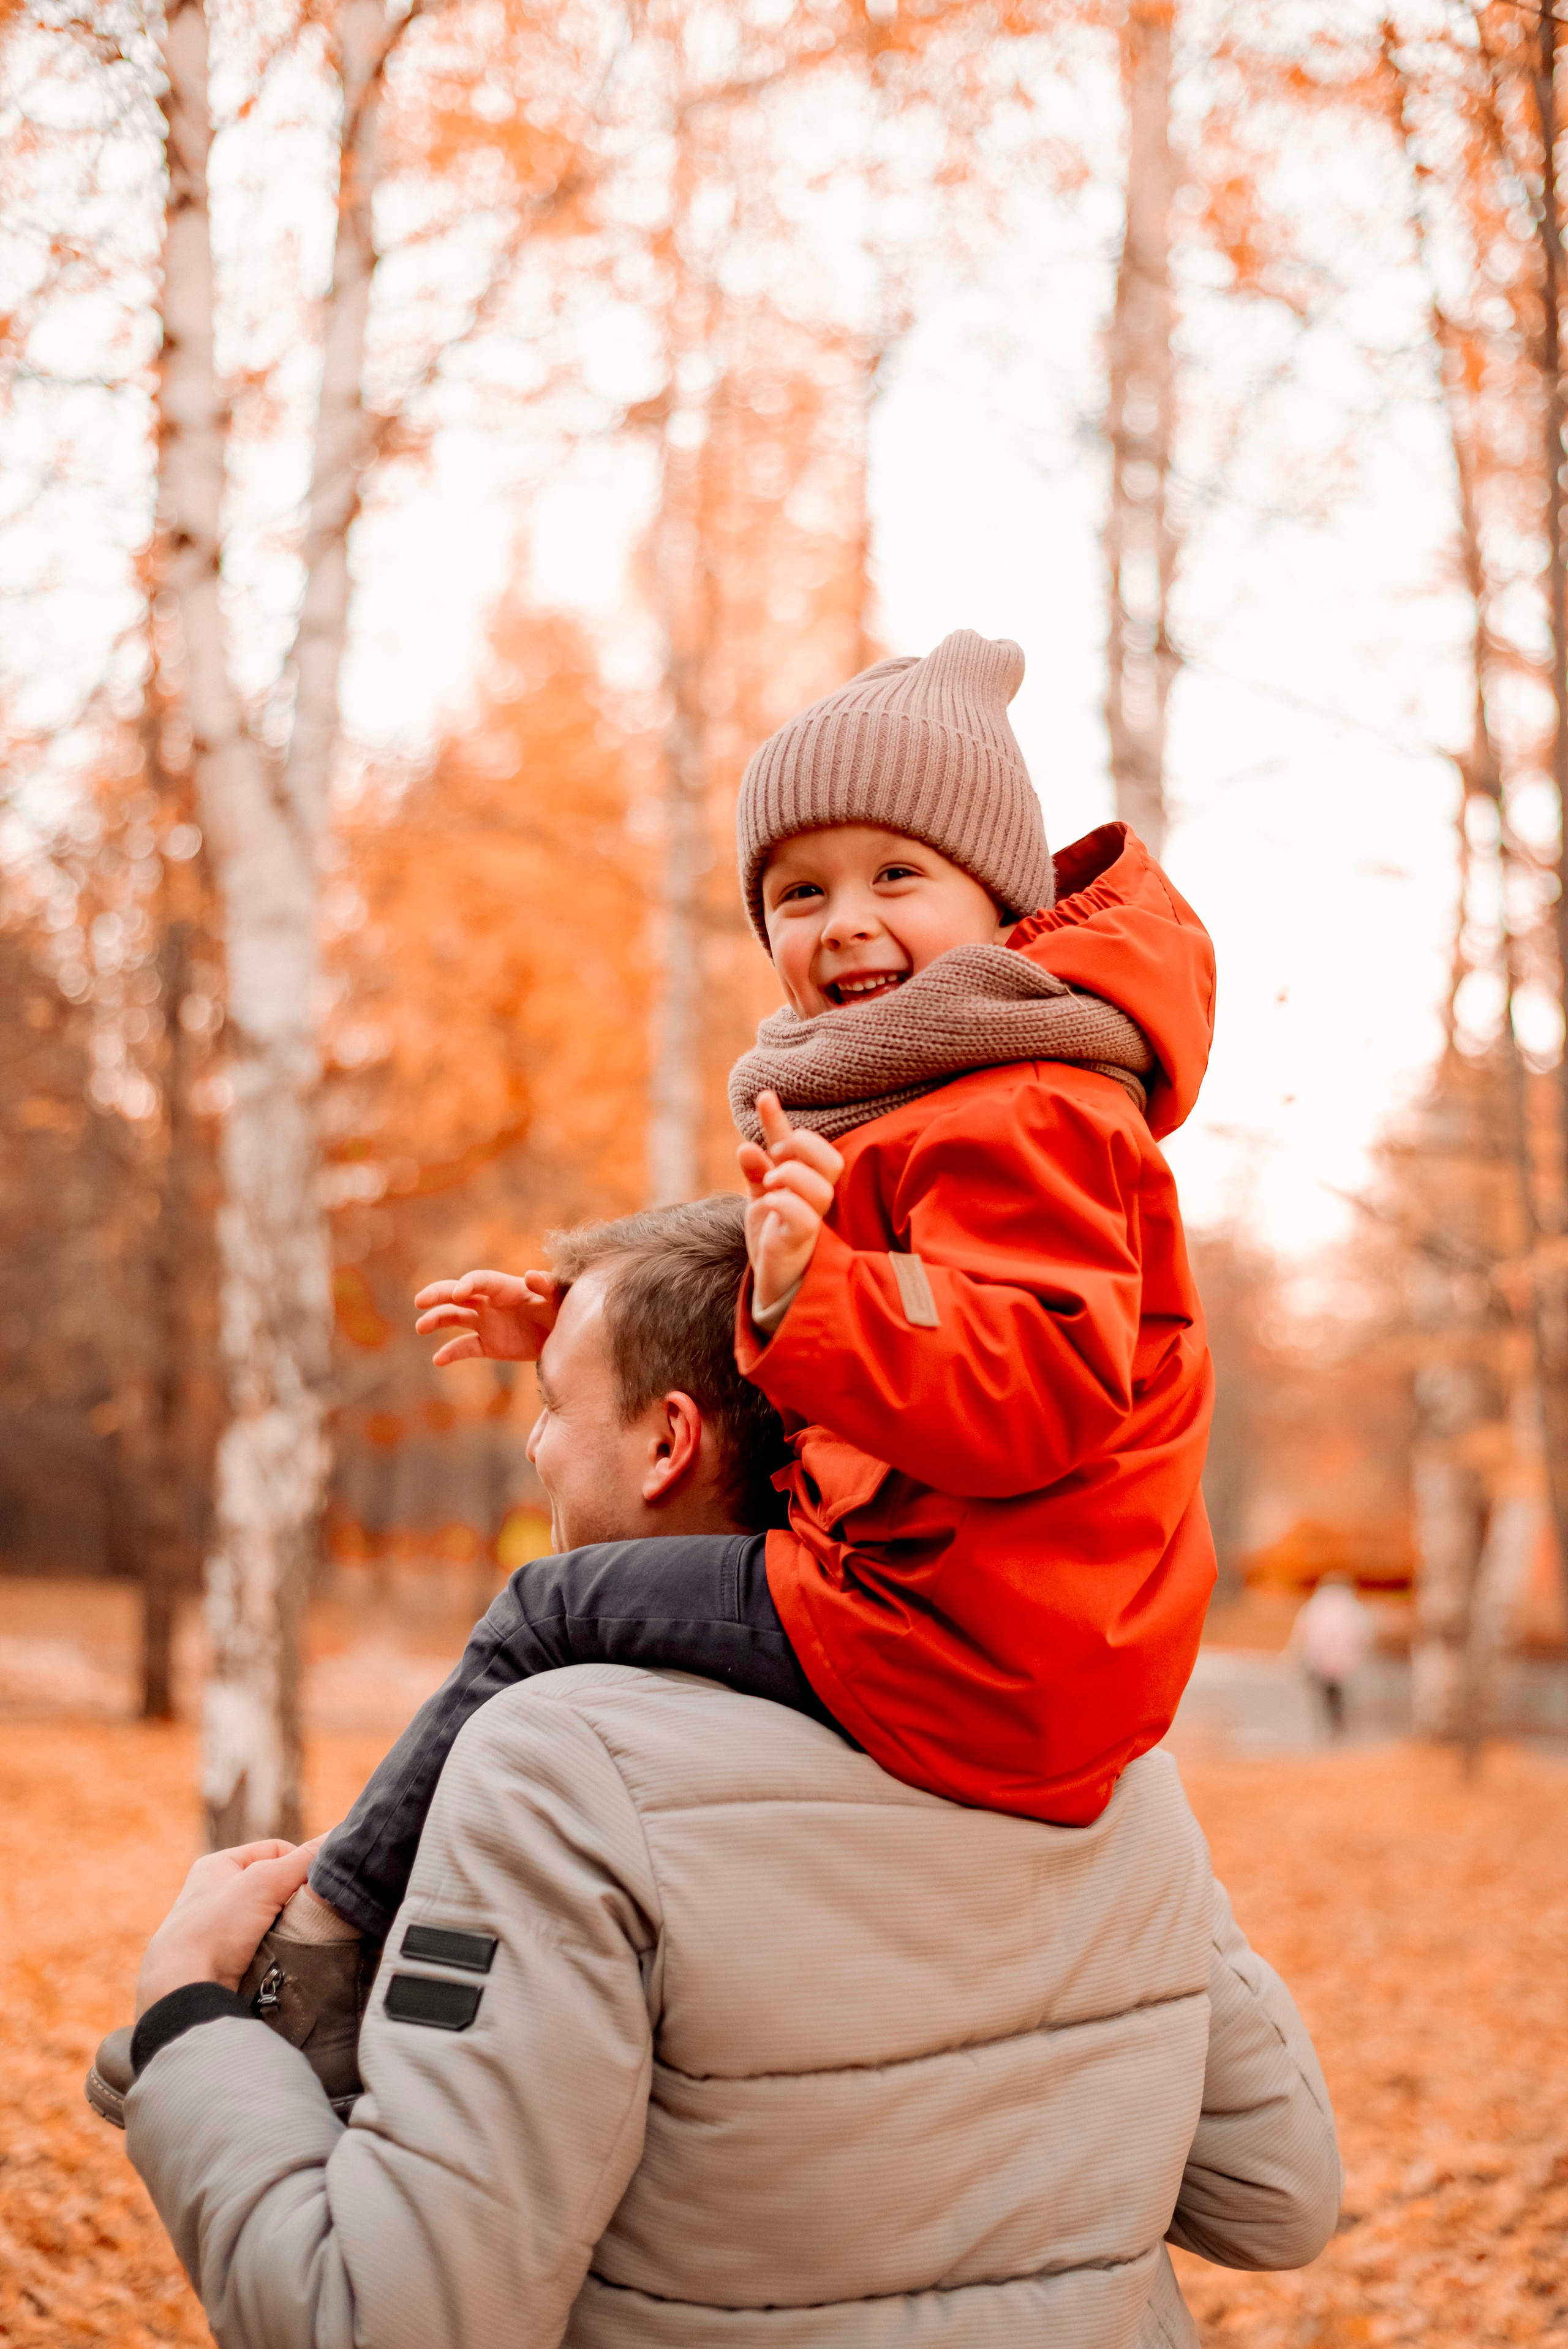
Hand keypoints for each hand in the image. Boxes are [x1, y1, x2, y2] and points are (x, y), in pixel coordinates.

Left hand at [135, 1836, 324, 2018]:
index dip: (300, 1863)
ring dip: (289, 1928)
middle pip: (276, 1887)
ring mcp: (221, 1932)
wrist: (182, 1991)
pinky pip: (266, 1949)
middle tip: (312, 1913)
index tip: (317, 1883)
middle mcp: (217, 1896)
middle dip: (295, 1900)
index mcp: (217, 1867)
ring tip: (302, 1938)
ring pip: (273, 1920)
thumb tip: (339, 1837)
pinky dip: (279, 1951)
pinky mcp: (227, 1962)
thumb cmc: (213, 1929)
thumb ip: (302, 1860)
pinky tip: (288, 1958)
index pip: (274, 1851)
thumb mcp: (262, 1883)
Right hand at [414, 1269, 559, 1365]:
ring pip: (455, 1317)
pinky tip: (438, 1360)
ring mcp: (486, 1323)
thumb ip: (547, 1286)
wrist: (566, 1336)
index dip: (469, 1283)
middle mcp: (490, 1302)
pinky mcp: (488, 1344)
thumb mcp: (559, 1297)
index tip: (458, 1292)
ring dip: (437, 1320)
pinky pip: (465, 1347)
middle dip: (438, 1294)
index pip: (481, 1280)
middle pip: (458, 1294)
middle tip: (420, 1300)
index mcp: (506, 1288)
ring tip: (421, 1327)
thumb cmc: (563, 1309)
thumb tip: (531, 1275)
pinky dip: (451, 1353)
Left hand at [736, 1092, 843, 1312]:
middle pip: (829, 1160)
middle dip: (802, 1146)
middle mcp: (814, 1199)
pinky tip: (767, 1202)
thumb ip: (757, 1172)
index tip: (763, 1096)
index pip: (801, 1146)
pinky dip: (784, 1202)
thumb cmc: (772, 1240)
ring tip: (769, 1181)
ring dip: (792, 1174)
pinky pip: (804, 1218)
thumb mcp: (761, 1198)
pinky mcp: (802, 1245)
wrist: (773, 1286)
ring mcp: (812, 1221)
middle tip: (774, 1154)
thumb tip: (747, 1146)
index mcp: (805, 1183)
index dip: (780, 1120)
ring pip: (820, 1188)